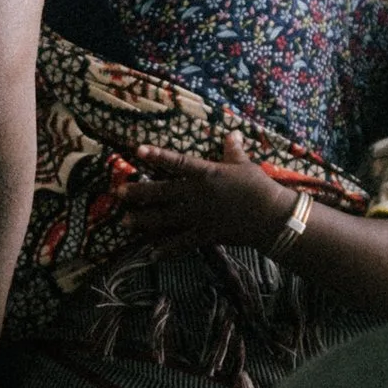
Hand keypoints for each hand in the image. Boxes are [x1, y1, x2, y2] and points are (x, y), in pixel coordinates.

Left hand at [118, 133, 297, 258]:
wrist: (270, 216)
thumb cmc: (259, 187)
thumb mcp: (245, 165)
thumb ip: (233, 151)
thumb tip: (232, 134)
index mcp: (206, 173)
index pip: (177, 162)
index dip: (157, 156)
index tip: (137, 150)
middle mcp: (197, 194)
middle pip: (162, 192)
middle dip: (138, 192)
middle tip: (117, 192)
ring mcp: (198, 215)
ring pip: (165, 218)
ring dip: (143, 220)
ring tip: (125, 221)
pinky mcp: (204, 234)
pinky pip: (181, 243)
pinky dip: (166, 249)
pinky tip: (151, 253)